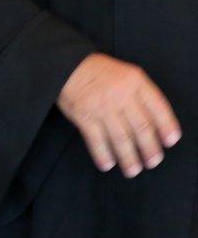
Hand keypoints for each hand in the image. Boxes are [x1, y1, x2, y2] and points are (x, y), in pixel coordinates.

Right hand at [57, 52, 180, 177]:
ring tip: (133, 170)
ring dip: (128, 157)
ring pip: (121, 137)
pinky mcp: (84, 117)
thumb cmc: (98, 72)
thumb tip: (152, 121)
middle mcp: (121, 95)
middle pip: (141, 127)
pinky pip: (96, 140)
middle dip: (149, 147)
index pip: (157, 107)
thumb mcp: (126, 73)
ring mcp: (102, 108)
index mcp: (136, 81)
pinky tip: (107, 164)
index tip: (170, 141)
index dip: (166, 125)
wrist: (67, 66)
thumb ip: (139, 93)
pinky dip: (102, 154)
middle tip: (153, 162)